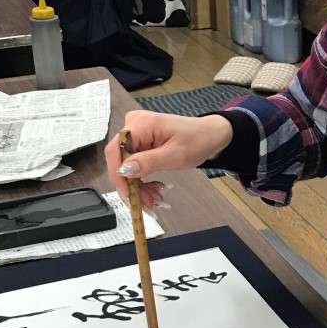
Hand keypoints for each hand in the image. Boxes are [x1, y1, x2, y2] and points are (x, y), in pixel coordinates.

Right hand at [104, 110, 233, 206]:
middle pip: (120, 161)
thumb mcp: (174, 155)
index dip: (118, 176)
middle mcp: (134, 125)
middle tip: (147, 203)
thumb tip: (124, 170)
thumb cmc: (198, 139)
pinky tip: (154, 188)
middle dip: (132, 185)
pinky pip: (135, 165)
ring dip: (139, 186)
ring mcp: (137, 134)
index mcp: (140, 124)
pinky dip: (143, 180)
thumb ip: (148, 162)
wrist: (210, 135)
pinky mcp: (141, 142)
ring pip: (127, 166)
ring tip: (154, 197)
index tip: (128, 195)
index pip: (116, 151)